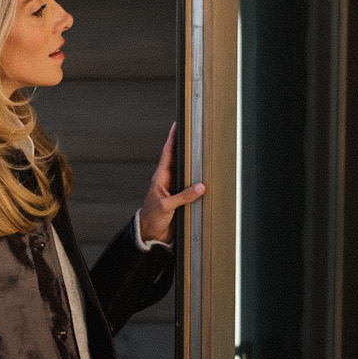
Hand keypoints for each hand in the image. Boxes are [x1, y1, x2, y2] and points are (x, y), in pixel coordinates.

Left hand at [139, 124, 205, 244]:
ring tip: (203, 151)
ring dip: (194, 164)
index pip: (167, 153)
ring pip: (186, 172)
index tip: (177, 125)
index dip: (172, 138)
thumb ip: (183, 196)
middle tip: (194, 133)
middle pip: (178, 159)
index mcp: (161, 178)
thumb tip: (200, 187)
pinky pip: (191, 186)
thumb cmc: (152, 218)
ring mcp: (175, 188)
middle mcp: (168, 180)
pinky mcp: (180, 198)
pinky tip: (206, 178)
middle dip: (185, 146)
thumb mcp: (166, 206)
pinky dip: (198, 181)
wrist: (151, 233)